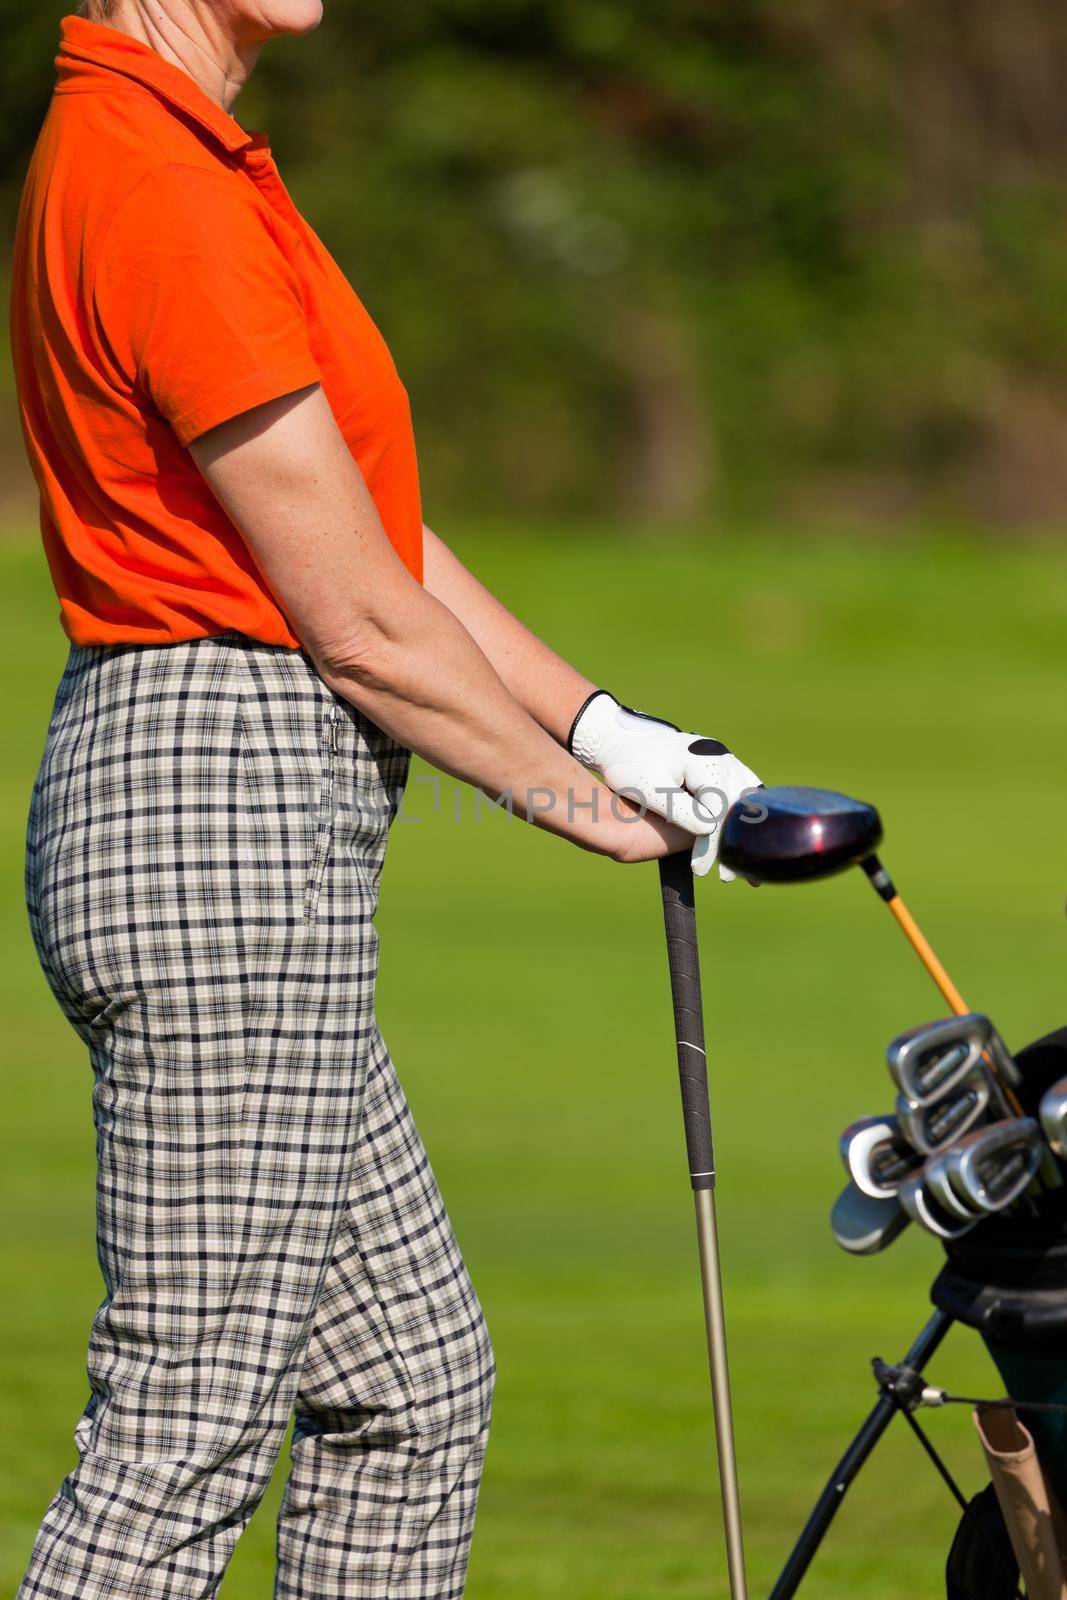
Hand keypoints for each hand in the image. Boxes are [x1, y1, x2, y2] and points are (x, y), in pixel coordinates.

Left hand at [569, 691, 760, 879]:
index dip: (712, 843)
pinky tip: (740, 846)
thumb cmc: (631, 766)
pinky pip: (742, 798)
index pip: (719, 809)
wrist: (624, 744)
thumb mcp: (648, 789)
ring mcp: (726, 763)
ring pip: (747, 802)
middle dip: (732, 844)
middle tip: (727, 878)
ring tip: (744, 872)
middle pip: (739, 807)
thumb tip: (709, 830)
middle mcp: (721, 758)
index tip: (700, 870)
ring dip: (744, 834)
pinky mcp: (723, 771)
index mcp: (704, 760)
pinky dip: (744, 822)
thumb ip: (677, 809)